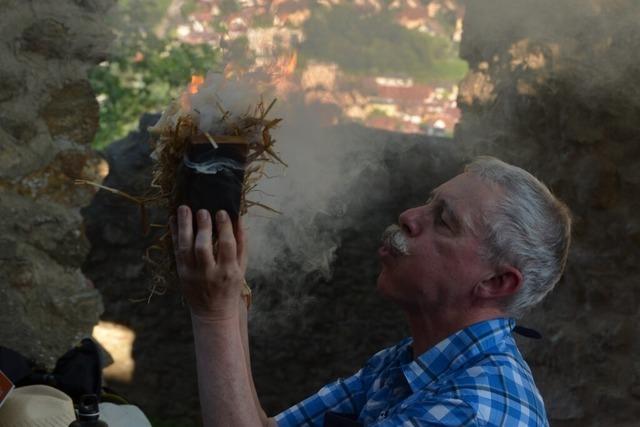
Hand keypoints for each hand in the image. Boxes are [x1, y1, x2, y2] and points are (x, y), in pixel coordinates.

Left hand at [170, 205, 247, 319]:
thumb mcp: (242, 268)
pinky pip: (175, 251)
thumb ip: (241, 244)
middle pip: (203, 247)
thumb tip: (239, 218)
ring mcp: (192, 274)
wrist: (213, 313)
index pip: (226, 246)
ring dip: (184, 227)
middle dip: (202, 227)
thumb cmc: (231, 287)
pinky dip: (174, 234)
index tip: (222, 211)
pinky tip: (174, 219)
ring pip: (185, 248)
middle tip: (202, 210)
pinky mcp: (180, 273)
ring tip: (184, 208)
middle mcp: (209, 273)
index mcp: (228, 271)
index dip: (224, 228)